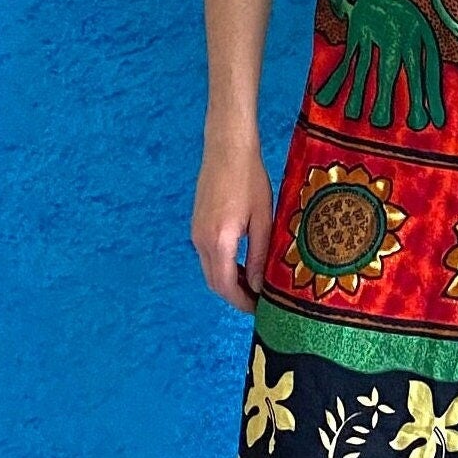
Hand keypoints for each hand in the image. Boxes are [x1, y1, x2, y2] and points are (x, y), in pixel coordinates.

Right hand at [191, 132, 273, 314]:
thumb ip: (259, 256)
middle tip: (259, 303)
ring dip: (230, 282)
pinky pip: (208, 256)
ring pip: (210, 270)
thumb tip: (258, 286)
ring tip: (255, 286)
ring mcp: (196, 232)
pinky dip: (224, 267)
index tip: (260, 310)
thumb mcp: (262, 219)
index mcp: (218, 241)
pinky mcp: (198, 224)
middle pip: (214, 282)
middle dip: (236, 297)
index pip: (226, 286)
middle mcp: (201, 240)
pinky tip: (243, 265)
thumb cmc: (249, 179)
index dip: (242, 303)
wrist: (226, 148)